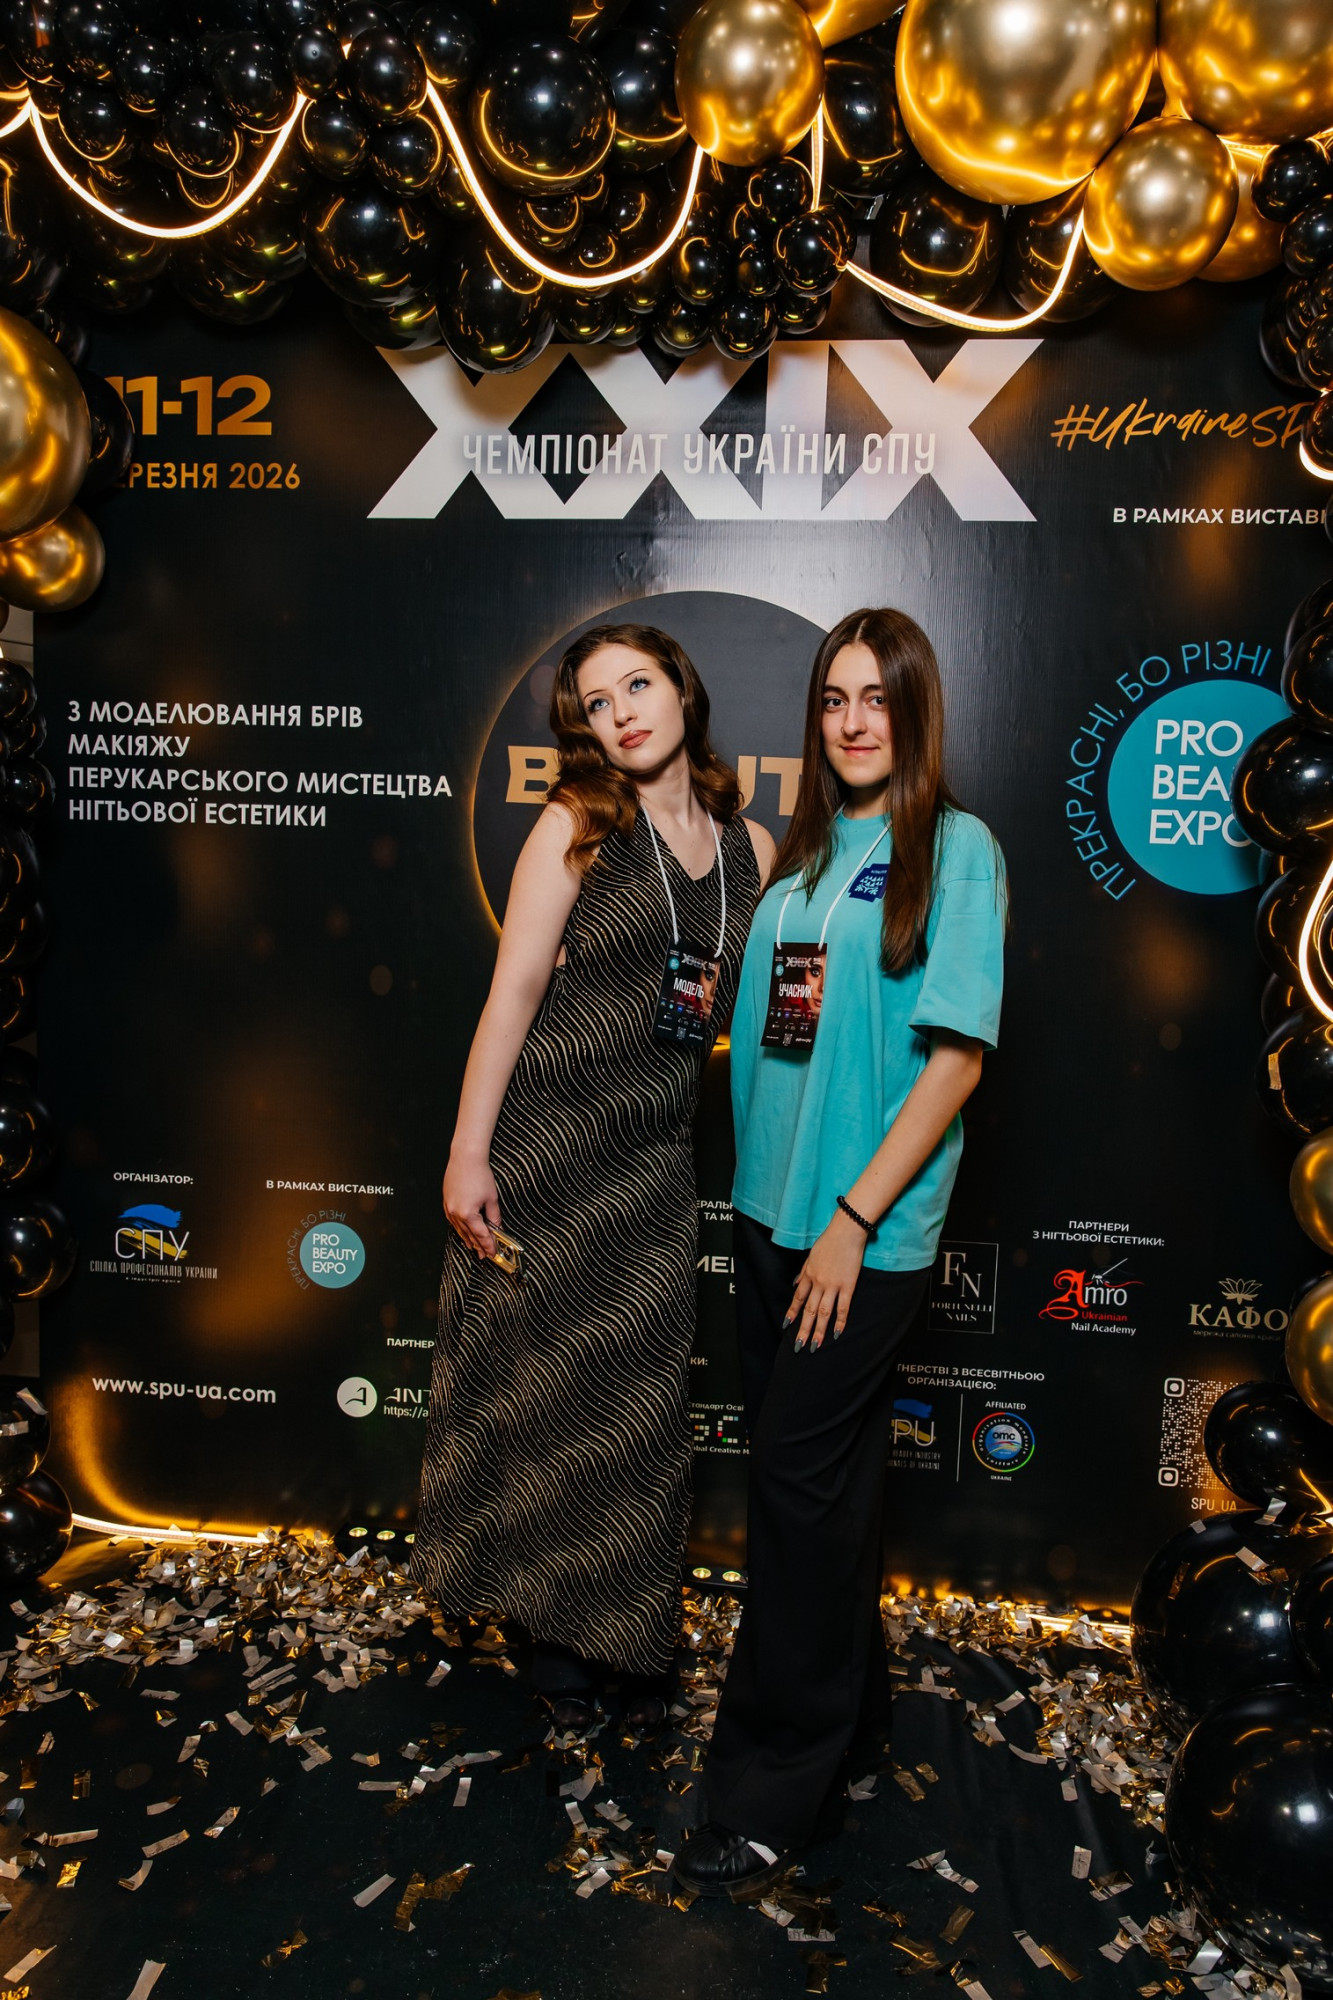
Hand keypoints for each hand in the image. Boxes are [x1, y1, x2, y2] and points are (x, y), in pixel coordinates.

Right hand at [443, 1152, 501, 1257]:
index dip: (488, 1245)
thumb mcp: (492, 1198)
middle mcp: (455, 1213)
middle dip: (478, 1246)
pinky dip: (460, 1228)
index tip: (493, 1253)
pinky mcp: (446, 1201)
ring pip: (459, 1229)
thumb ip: (494, 1217)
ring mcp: (449, 1208)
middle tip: (485, 1255)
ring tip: (474, 1248)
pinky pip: (453, 1220)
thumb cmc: (480, 1175)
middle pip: (469, 1235)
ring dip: (468, 1239)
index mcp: (468, 1214)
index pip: (480, 1235)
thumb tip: (498, 1229)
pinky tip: (463, 1232)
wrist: (465, 1157)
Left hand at [787, 1209, 868, 1350]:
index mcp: (808, 1275)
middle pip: (809, 1310)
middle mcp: (818, 1282)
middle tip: (799, 1346)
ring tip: (815, 1346)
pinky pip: (843, 1307)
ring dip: (818, 1331)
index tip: (786, 1326)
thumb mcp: (811, 1256)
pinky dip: (840, 1321)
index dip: (792, 1313)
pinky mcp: (848, 1285)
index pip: (798, 1299)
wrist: (847, 1231)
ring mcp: (833, 1285)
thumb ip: (803, 1272)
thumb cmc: (829, 1241)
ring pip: (823, 1313)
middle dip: (803, 1329)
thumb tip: (795, 1284)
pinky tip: (836, 1333)